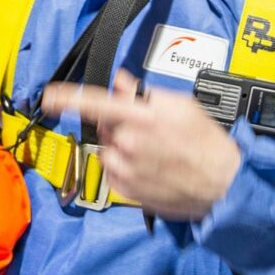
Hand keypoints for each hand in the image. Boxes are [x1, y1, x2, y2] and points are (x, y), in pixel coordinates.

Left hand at [41, 68, 242, 220]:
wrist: (224, 185)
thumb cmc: (207, 145)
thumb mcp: (181, 106)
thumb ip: (144, 93)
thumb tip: (121, 83)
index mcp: (142, 118)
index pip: (95, 103)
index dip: (68, 98)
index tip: (50, 95)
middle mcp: (129, 144)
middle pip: (104, 126)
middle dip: (118, 124)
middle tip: (148, 129)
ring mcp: (127, 170)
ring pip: (108, 150)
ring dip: (121, 147)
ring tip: (152, 151)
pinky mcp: (127, 191)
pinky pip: (113, 172)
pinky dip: (124, 167)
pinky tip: (149, 167)